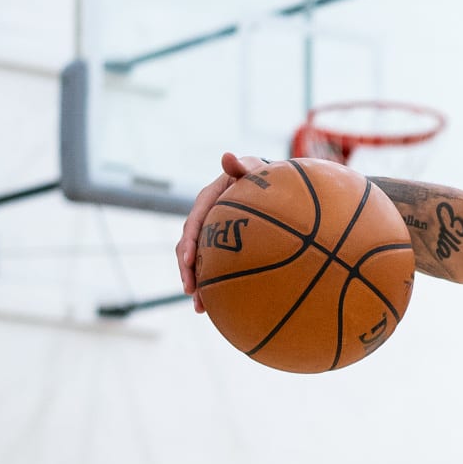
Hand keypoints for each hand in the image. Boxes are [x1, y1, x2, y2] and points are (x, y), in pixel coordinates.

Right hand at [175, 151, 273, 310]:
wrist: (274, 187)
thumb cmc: (265, 176)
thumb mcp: (254, 169)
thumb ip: (242, 167)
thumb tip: (227, 156)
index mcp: (208, 200)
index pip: (194, 222)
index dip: (190, 242)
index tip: (190, 260)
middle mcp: (205, 218)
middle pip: (189, 246)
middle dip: (187, 270)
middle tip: (191, 290)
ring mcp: (212, 234)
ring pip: (198, 261)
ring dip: (196, 284)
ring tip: (199, 307)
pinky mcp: (222, 246)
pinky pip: (214, 267)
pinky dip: (213, 285)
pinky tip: (216, 307)